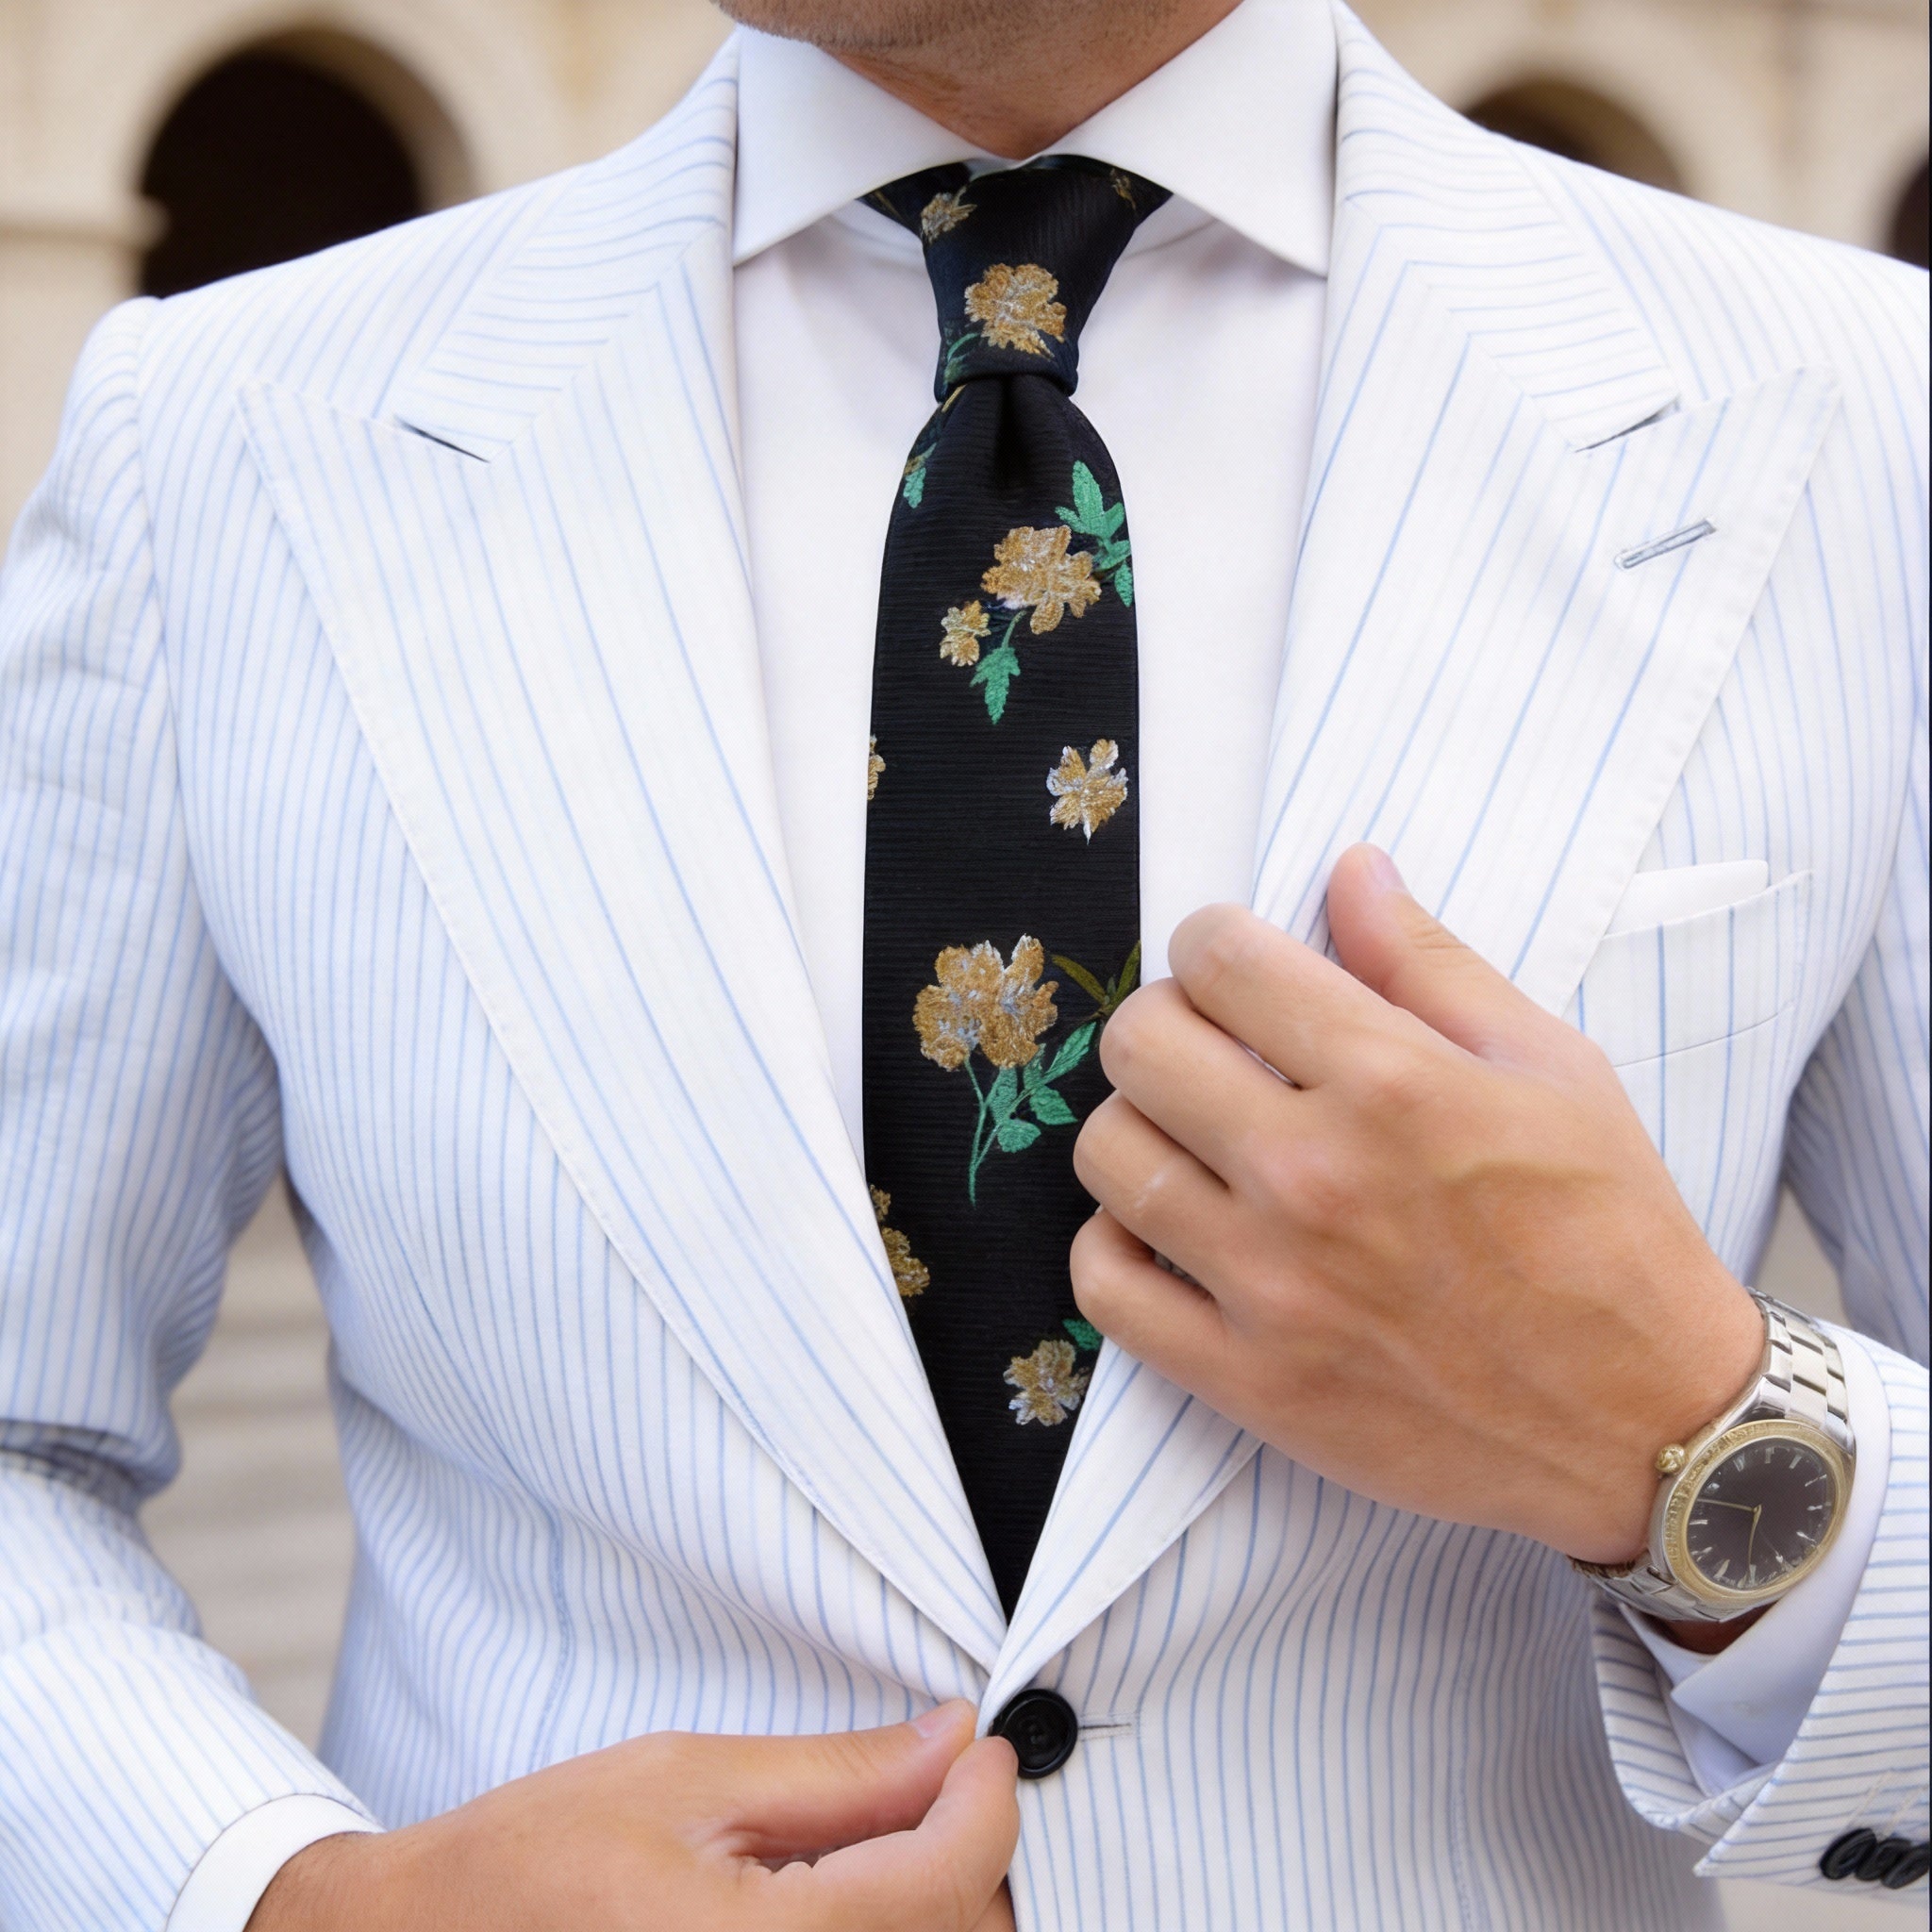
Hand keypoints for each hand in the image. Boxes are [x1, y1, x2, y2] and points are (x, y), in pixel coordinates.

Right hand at [249, 1702, 1017, 1931]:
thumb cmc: (529, 1863)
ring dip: (935, 1909)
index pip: (949, 1881)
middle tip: (935, 1784)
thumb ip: (837, 1775)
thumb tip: (951, 1741)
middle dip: (970, 1856)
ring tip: (881, 1843)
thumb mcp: (687, 1780)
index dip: (990, 1798)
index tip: (987, 1746)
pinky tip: (843, 1899)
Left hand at [1070, 845, 1763, 1565]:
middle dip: (1166, 1022)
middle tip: (1211, 1048)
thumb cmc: (1609, 1234)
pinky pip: (1104, 1288)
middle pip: (1139, 1045)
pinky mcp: (1248, 1379)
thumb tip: (1351, 870)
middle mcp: (1313, 1175)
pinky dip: (1115, 1247)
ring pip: (1110, 1156)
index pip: (1219, 958)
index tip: (1235, 967)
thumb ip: (1430, 963)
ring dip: (1139, 1127)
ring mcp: (1271, 1285)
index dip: (1215, 942)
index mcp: (1391, 1082)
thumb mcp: (1552, 1067)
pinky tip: (1166, 1231)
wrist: (1646, 1424)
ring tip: (1194, 1138)